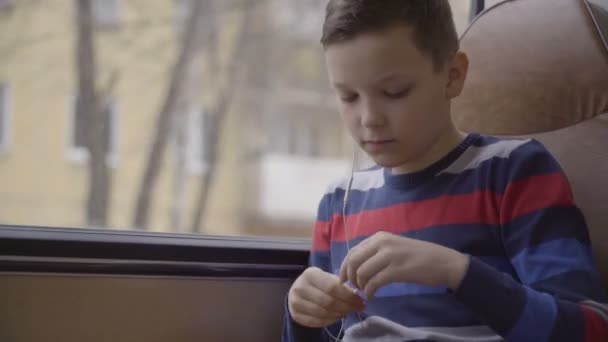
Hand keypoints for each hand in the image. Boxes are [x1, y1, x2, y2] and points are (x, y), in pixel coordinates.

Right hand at [288, 266, 365, 327]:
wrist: (298, 290)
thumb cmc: (318, 282)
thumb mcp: (328, 277)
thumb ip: (341, 285)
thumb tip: (358, 296)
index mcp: (310, 274)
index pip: (332, 287)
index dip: (348, 296)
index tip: (360, 300)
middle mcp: (300, 288)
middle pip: (328, 302)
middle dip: (347, 306)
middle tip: (358, 308)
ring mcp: (296, 303)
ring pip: (323, 313)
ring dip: (340, 314)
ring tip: (348, 311)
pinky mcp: (296, 315)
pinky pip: (317, 322)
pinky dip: (331, 321)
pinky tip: (338, 316)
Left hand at [339, 232, 468, 298]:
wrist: (443, 262)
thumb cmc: (419, 256)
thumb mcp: (394, 247)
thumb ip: (376, 253)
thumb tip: (355, 266)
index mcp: (380, 237)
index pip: (353, 251)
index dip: (344, 267)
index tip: (344, 279)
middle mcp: (382, 243)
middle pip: (353, 261)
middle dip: (350, 277)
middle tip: (355, 287)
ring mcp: (390, 256)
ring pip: (362, 272)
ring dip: (360, 285)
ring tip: (366, 291)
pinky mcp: (397, 270)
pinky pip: (374, 282)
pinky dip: (369, 291)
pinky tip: (372, 295)